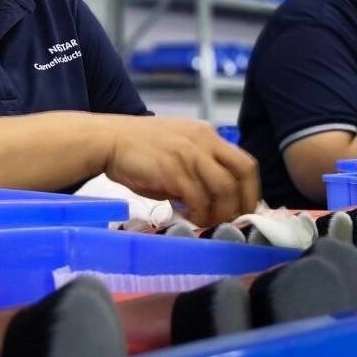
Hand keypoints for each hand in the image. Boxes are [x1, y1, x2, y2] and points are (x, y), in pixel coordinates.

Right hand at [103, 116, 259, 226]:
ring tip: (207, 222)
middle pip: (244, 171)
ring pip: (225, 188)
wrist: (107, 140)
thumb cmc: (137, 149)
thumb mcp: (175, 152)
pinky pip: (199, 198)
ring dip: (221, 212)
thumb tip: (210, 202)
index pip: (243, 162)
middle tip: (234, 220)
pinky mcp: (175, 170)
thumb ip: (196, 170)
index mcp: (206, 134)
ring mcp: (191, 154)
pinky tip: (190, 218)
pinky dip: (199, 214)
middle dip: (244, 200)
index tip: (242, 209)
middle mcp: (204, 140)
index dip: (249, 190)